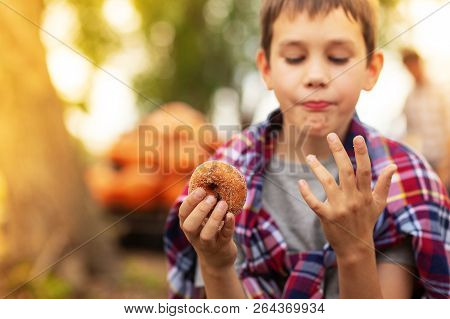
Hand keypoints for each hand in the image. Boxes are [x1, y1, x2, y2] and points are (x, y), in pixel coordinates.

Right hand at [179, 187, 236, 269]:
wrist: (217, 260)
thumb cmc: (208, 232)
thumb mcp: (201, 221)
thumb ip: (201, 204)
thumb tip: (209, 180)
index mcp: (187, 225)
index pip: (183, 213)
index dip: (190, 201)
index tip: (201, 190)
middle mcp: (194, 236)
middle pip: (190, 225)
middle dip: (200, 210)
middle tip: (212, 198)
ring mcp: (208, 243)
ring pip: (207, 233)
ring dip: (215, 217)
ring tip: (223, 204)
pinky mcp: (222, 247)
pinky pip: (225, 236)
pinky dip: (228, 225)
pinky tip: (231, 215)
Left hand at [298, 133, 396, 258]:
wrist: (356, 248)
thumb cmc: (366, 222)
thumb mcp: (379, 204)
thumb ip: (385, 185)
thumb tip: (392, 166)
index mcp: (366, 194)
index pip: (364, 170)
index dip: (362, 153)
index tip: (358, 137)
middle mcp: (353, 199)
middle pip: (345, 171)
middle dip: (338, 152)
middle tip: (331, 136)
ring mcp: (339, 208)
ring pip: (327, 183)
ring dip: (317, 168)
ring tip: (308, 157)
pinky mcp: (327, 217)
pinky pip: (314, 202)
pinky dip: (306, 192)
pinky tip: (301, 182)